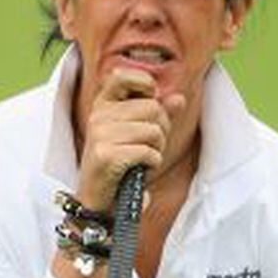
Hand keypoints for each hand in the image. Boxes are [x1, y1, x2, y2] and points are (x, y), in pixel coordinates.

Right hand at [76, 68, 185, 213]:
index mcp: (103, 105)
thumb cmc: (121, 166)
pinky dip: (153, 163)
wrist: (98, 202)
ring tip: (146, 159)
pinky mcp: (106, 155)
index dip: (144, 84)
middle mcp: (98, 116)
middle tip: (152, 146)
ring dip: (158, 149)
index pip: (122, 75)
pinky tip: (142, 170)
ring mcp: (100, 134)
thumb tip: (179, 99)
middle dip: (162, 130)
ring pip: (153, 131)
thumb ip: (157, 115)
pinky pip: (148, 152)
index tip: (151, 100)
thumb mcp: (138, 136)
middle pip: (152, 108)